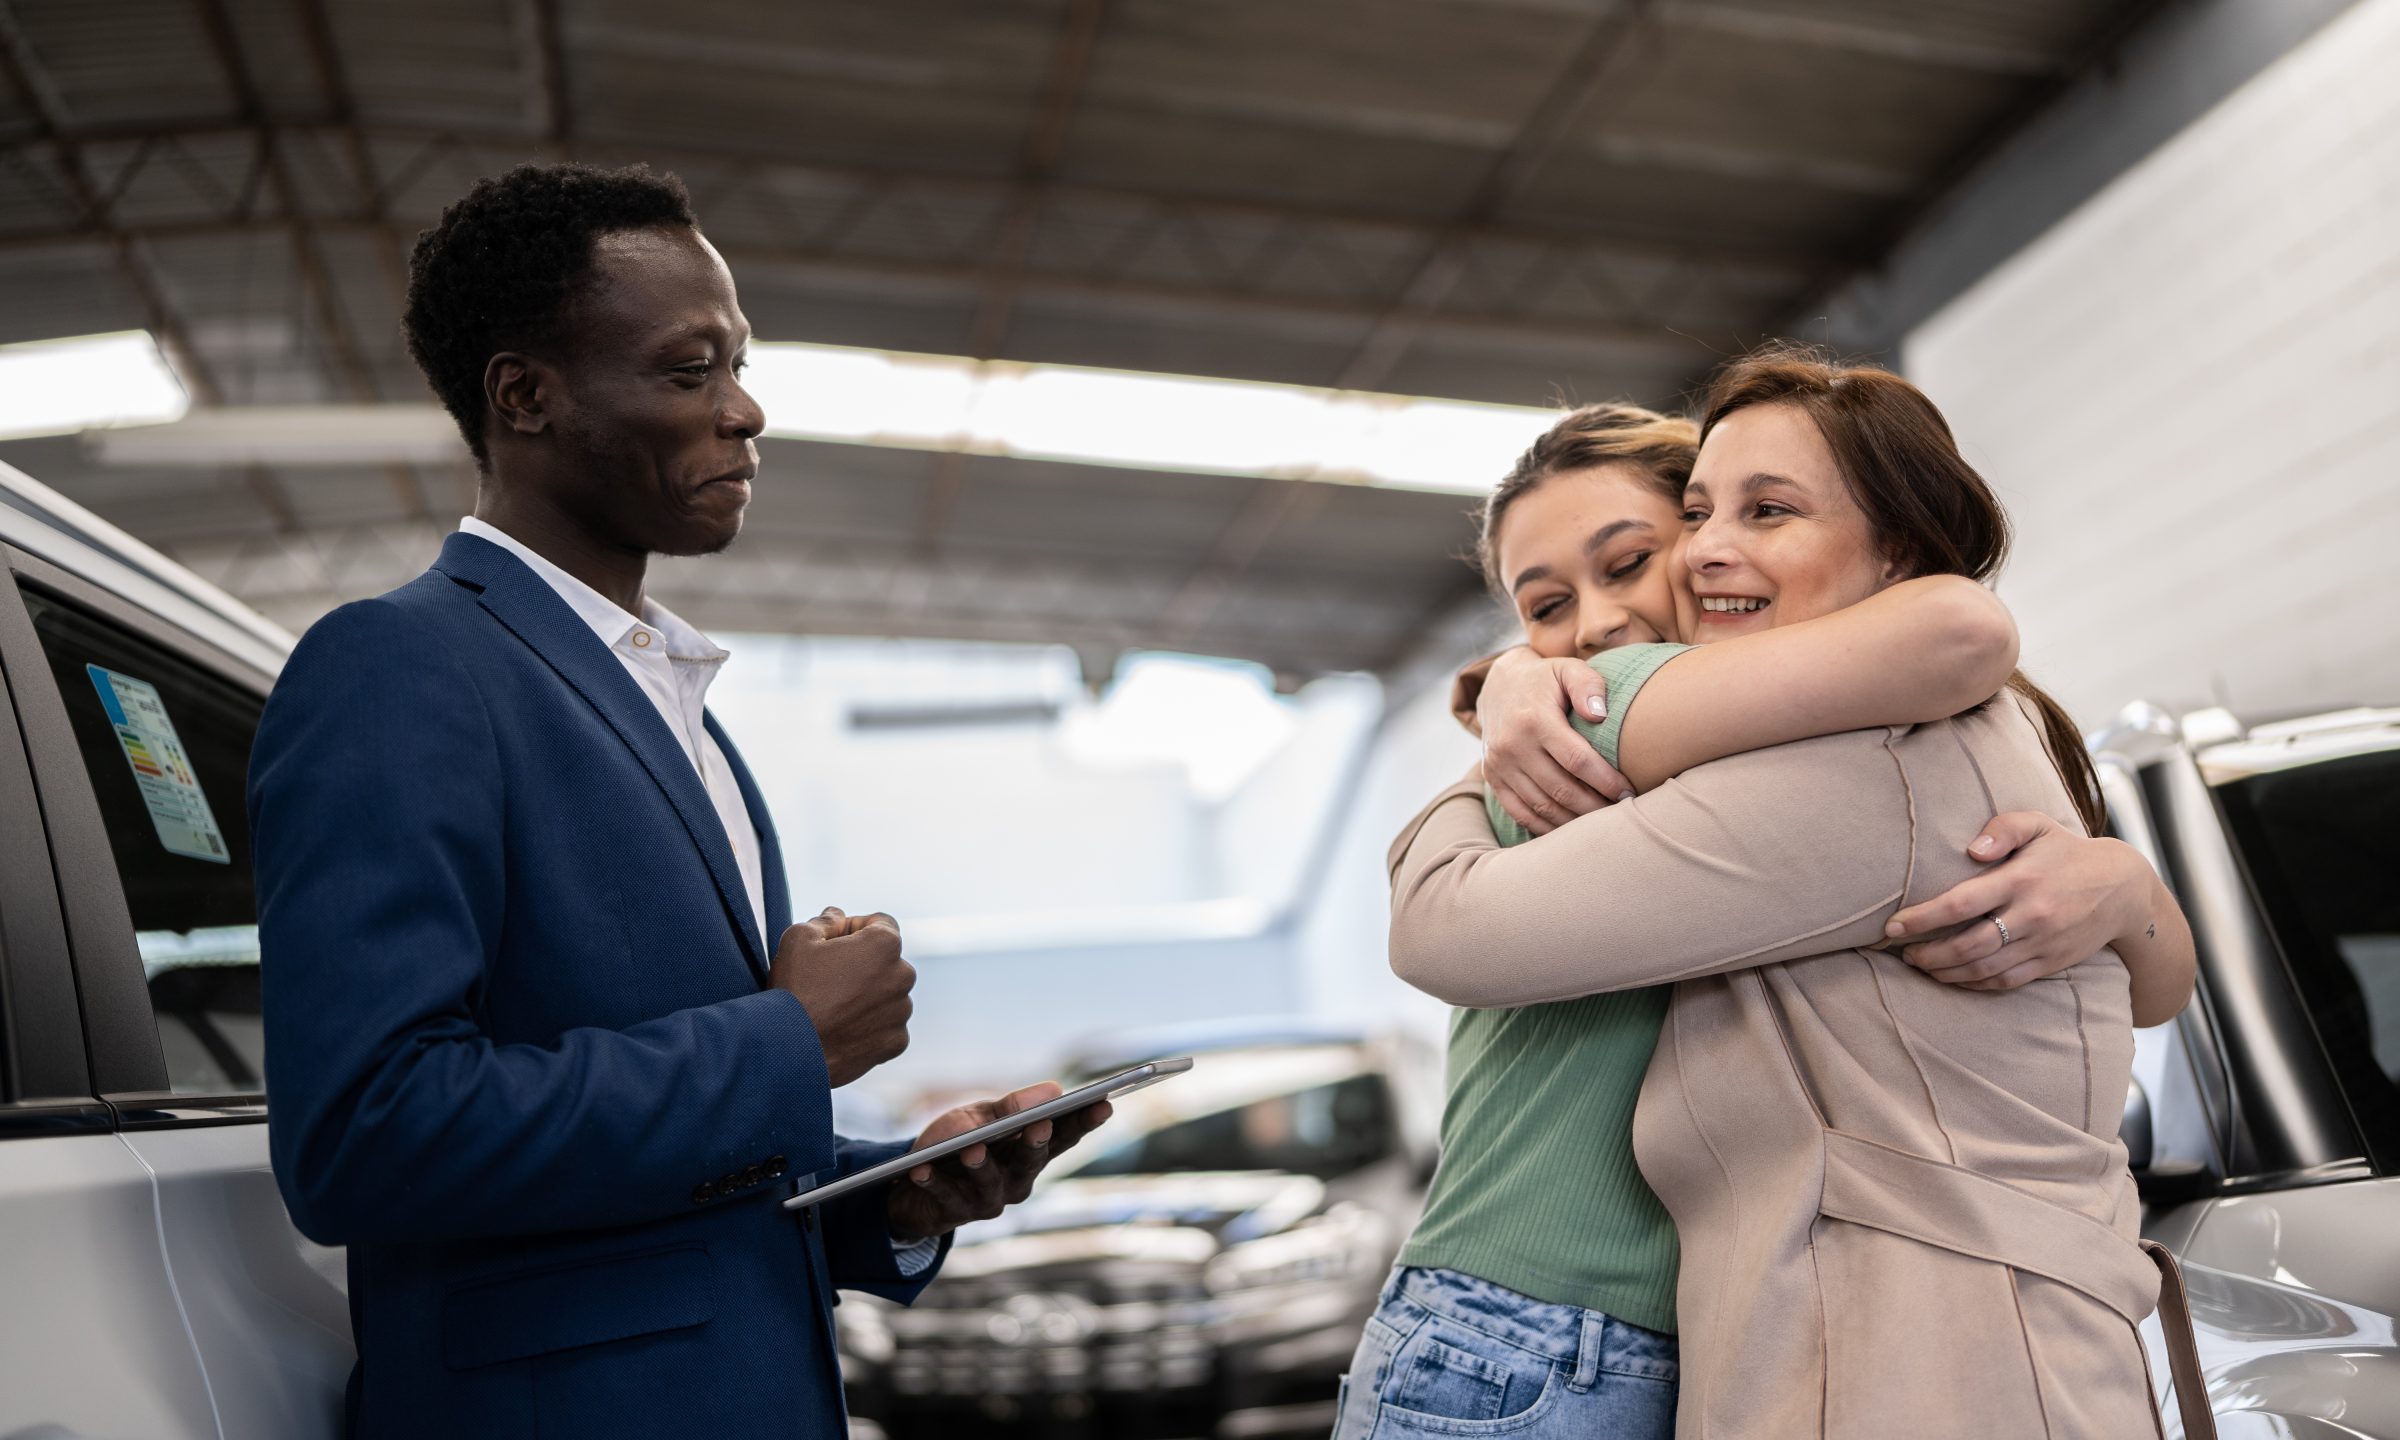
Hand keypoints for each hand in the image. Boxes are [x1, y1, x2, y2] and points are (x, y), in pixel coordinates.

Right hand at [770, 908, 913, 1086]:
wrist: (788, 1051)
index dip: (854, 929)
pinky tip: (842, 1029)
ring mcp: (902, 1012)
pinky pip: (887, 1026)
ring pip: (887, 995)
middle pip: (886, 961)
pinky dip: (870, 1026)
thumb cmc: (793, 990)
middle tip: (828, 978)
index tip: (832, 944)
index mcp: (885, 945)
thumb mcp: (799, 939)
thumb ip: (824, 921)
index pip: (881, 923)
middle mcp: (903, 976)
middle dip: (863, 963)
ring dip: (868, 995)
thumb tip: (837, 916)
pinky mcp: (896, 1042)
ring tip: (832, 1007)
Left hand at [884, 1082, 1112, 1242]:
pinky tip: (922, 1169)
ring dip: (981, 1166)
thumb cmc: (955, 1143)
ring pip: (990, 1184)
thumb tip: (1052, 1090)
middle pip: (1032, 1161)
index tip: (1104, 1102)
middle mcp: (1017, 1180)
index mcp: (1028, 1150)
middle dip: (1036, 1143)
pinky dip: (934, 1182)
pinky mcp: (955, 1213)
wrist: (911, 1185)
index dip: (1084, 1121)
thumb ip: (1009, 1107)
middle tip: (1040, 1124)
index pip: (1063, 1135)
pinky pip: (945, 1197)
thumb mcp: (978, 1117)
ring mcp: (988, 1200)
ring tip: (971, 1150)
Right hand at [1478, 647, 1629, 835]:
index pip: (1577, 761)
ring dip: (1575, 821)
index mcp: (1534, 719)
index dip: (1606, 781)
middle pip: (1561, 789)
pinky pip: (1520, 812)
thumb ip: (1588, 685)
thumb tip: (1601, 714)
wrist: (1498, 686)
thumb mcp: (1568, 669)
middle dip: (1596, 807)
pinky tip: (1571, 830)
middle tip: (1621, 813)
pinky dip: (1547, 827)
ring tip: (1602, 824)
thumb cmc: (1545, 680)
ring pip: (1542, 806)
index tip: (1629, 792)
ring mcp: (1499, 765)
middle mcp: (1512, 745)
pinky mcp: (1492, 778)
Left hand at [1885, 813, 2143, 991]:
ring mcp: (2042, 943)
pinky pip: (2005, 982)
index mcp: (2021, 880)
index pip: (1961, 903)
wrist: (2123, 889)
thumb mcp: (2038, 825)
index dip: (1922, 919)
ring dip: (1945, 973)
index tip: (1893, 926)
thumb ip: (2003, 827)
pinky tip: (1953, 978)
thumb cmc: (2067, 852)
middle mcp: (2030, 915)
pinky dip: (1974, 985)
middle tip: (1901, 952)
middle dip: (1927, 954)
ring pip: (1984, 970)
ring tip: (1920, 966)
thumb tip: (1971, 848)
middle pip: (1967, 946)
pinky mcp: (2050, 963)